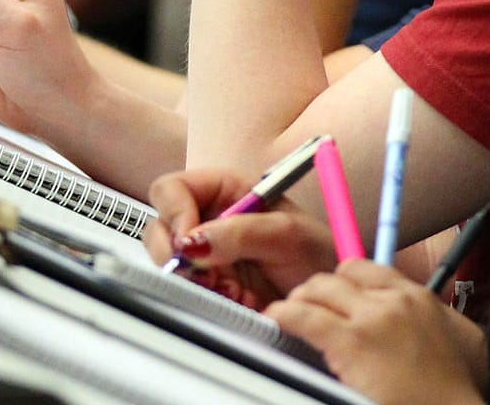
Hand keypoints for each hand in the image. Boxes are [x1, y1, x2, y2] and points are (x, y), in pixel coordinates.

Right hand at [142, 169, 338, 310]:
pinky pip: (187, 291)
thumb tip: (194, 241)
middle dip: (176, 255)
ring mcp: (206, 253)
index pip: (173, 189)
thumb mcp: (288, 234)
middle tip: (205, 274)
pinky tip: (237, 300)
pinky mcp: (209, 284)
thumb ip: (241, 231)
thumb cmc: (316, 253)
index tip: (187, 242)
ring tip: (233, 289)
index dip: (174, 213)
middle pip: (160, 227)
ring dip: (195, 281)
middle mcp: (209, 217)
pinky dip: (207, 300)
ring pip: (170, 264)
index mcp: (225, 189)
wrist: (329, 297)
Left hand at [268, 260, 486, 404]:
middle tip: (307, 305)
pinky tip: (276, 320)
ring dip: (300, 299)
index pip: (369, 270)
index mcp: (419, 298)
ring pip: (319, 290)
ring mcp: (372, 319)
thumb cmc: (458, 390)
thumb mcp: (460, 340)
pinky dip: (283, 315)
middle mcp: (394, 300)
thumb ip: (437, 320)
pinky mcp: (351, 342)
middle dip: (319, 290)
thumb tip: (424, 319)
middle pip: (340, 277)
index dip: (345, 282)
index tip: (336, 295)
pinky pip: (303, 316)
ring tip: (287, 312)